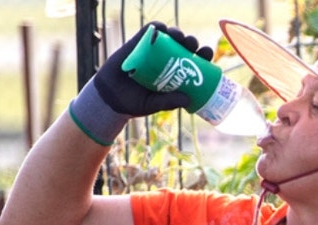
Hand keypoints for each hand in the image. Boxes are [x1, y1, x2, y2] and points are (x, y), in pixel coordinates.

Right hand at [94, 22, 213, 115]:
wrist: (110, 98)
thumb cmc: (135, 103)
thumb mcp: (154, 105)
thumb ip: (169, 102)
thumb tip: (187, 99)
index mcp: (176, 75)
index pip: (195, 63)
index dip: (203, 55)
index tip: (207, 53)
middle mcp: (167, 61)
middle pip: (184, 47)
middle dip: (191, 42)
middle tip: (192, 44)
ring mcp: (152, 52)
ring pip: (169, 37)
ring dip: (176, 33)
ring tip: (178, 36)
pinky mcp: (137, 45)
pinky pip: (148, 32)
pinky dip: (156, 28)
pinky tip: (161, 28)